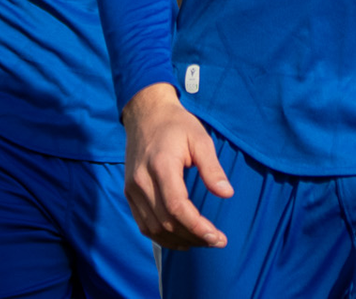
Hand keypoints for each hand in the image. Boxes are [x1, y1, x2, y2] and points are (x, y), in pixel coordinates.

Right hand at [121, 83, 231, 248]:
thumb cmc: (176, 124)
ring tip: (202, 241)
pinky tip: (181, 238)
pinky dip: (162, 237)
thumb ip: (212, 168)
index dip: (197, 227)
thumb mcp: (200, 139)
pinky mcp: (129, 193)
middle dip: (194, 237)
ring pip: (154, 228)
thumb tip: (226, 194)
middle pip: (166, 222)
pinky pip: (144, 224)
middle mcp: (142, 181)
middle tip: (216, 241)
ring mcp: (132, 189)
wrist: (145, 113)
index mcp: (161, 165)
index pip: (177, 207)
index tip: (217, 237)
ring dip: (179, 240)